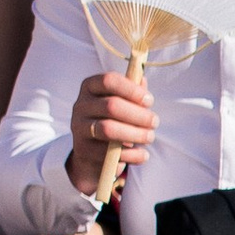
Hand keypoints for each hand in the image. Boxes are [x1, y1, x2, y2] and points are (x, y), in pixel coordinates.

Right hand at [67, 69, 154, 198]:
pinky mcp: (83, 150)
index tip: (150, 101)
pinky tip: (143, 154)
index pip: (108, 80)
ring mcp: (79, 128)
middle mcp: (80, 105)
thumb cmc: (113, 120)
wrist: (92, 153)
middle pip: (111, 106)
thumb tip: (142, 80)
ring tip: (150, 137)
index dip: (132, 89)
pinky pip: (109, 153)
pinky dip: (132, 154)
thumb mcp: (122, 103)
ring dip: (135, 134)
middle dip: (139, 115)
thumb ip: (132, 91)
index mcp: (90, 87)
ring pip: (108, 129)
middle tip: (155, 122)